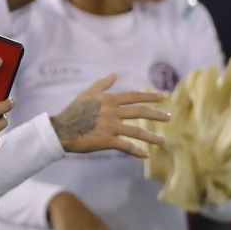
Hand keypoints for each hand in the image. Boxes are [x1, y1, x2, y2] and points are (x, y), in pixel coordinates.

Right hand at [50, 73, 169, 158]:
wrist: (61, 129)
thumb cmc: (73, 111)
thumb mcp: (87, 93)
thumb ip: (102, 84)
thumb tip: (114, 74)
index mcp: (109, 100)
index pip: (134, 96)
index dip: (150, 96)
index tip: (164, 96)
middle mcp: (112, 112)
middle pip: (140, 112)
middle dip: (156, 115)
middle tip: (169, 118)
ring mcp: (110, 127)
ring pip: (136, 131)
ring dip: (152, 137)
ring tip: (163, 141)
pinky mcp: (106, 141)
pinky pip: (126, 146)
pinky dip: (137, 151)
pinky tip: (146, 155)